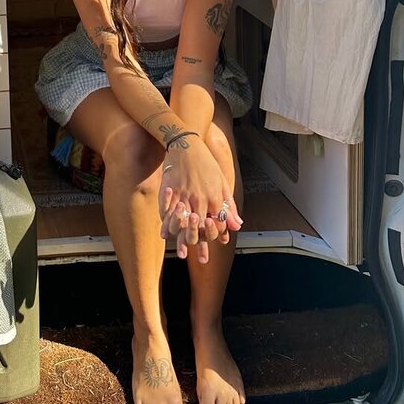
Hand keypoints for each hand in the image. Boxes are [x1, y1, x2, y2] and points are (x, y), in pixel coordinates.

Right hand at [158, 141, 242, 262]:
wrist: (186, 143)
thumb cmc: (206, 162)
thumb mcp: (222, 182)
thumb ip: (229, 205)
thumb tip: (238, 225)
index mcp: (213, 196)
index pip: (216, 222)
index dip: (216, 236)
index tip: (215, 244)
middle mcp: (199, 197)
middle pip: (201, 226)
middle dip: (202, 244)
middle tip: (202, 260)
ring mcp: (184, 194)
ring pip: (184, 221)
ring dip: (183, 238)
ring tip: (183, 252)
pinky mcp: (170, 189)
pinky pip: (168, 210)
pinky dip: (166, 223)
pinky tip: (165, 234)